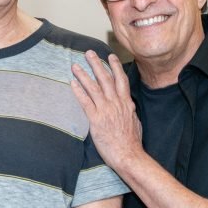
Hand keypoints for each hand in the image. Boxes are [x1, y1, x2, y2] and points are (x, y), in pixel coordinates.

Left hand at [70, 51, 142, 170]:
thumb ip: (130, 111)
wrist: (128, 155)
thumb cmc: (132, 142)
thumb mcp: (135, 122)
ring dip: (84, 75)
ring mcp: (106, 110)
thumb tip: (130, 105)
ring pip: (94, 87)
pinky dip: (79, 91)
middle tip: (89, 53)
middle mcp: (116, 103)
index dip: (115, 67)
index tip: (110, 57)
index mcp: (126, 103)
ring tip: (76, 65)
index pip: (121, 80)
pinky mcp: (96, 120)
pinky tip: (72, 83)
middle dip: (97, 64)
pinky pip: (85, 102)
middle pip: (106, 79)